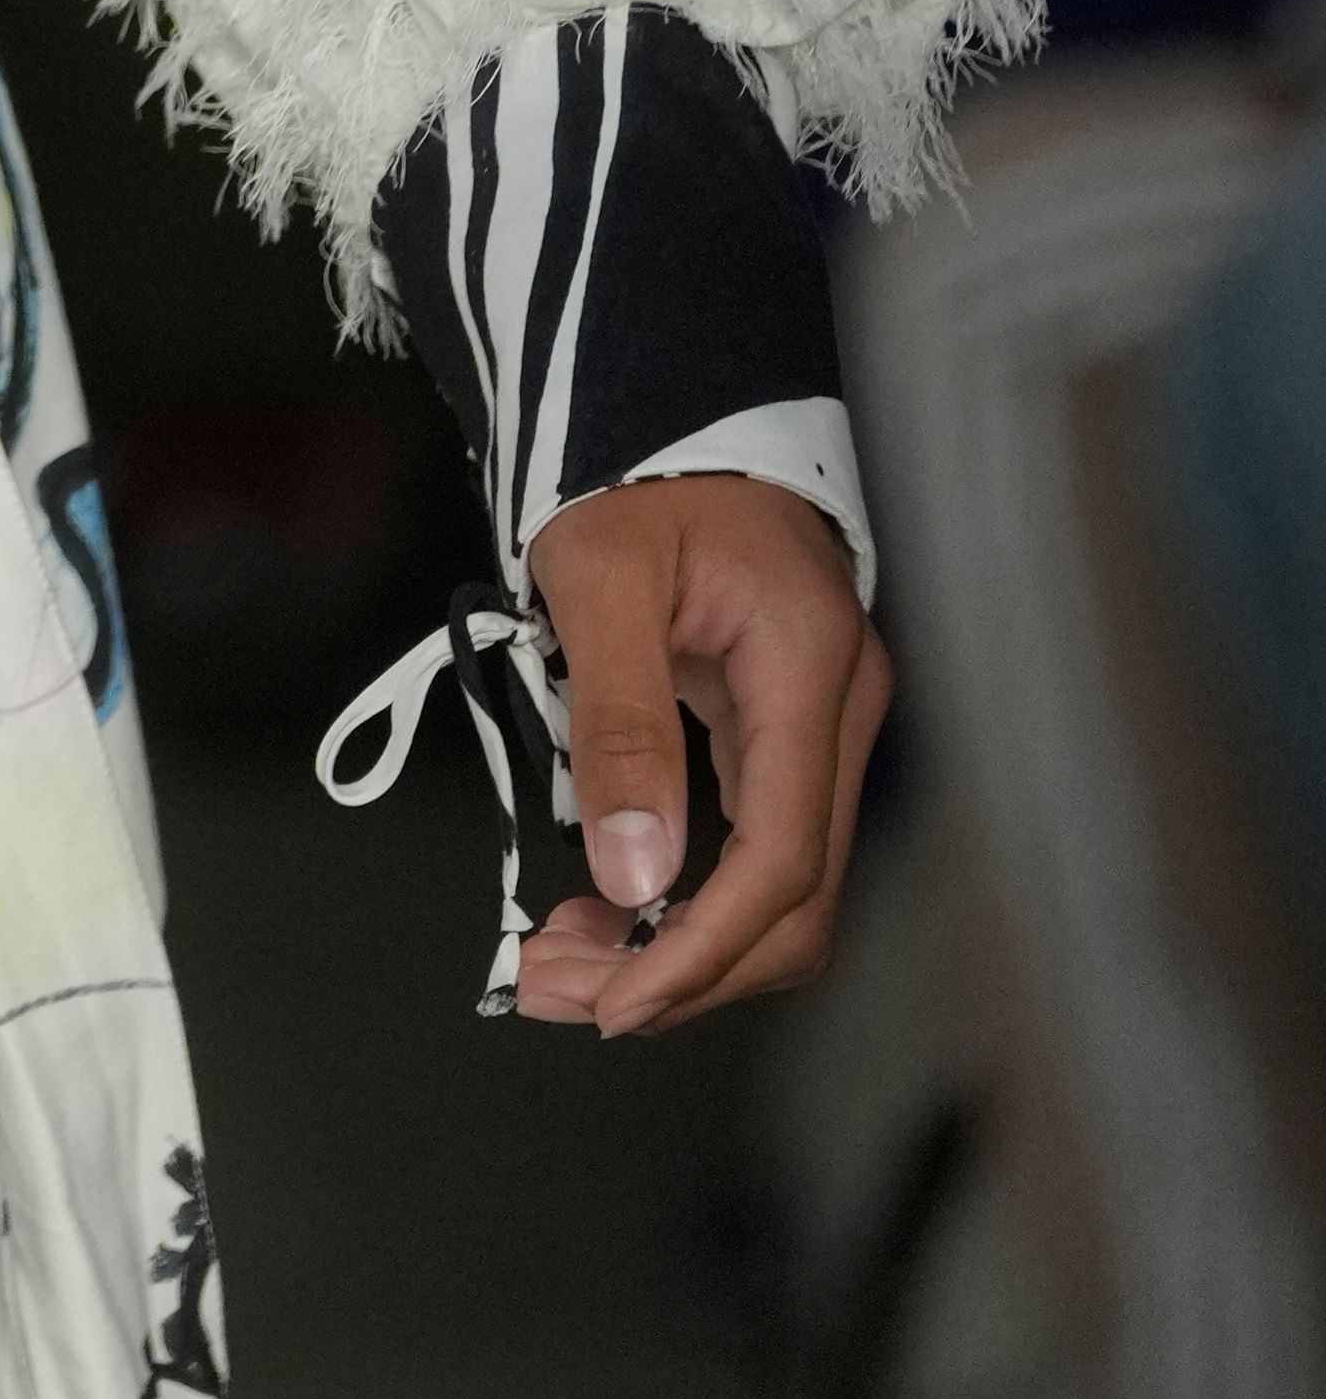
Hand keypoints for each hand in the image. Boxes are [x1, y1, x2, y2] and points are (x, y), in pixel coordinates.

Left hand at [511, 467, 890, 1038]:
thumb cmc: (634, 468)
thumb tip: (633, 878)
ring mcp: (818, 722)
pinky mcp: (781, 726)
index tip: (617, 1002)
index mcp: (811, 668)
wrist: (670, 396)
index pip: (782, 862)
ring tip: (565, 966)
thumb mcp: (602, 578)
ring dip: (680, 945)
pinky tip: (609, 913)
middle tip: (562, 994)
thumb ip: (622, 725)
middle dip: (684, 968)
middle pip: (794, 900)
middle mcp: (838, 709)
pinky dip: (684, 896)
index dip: (702, 950)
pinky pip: (753, 844)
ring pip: (777, 886)